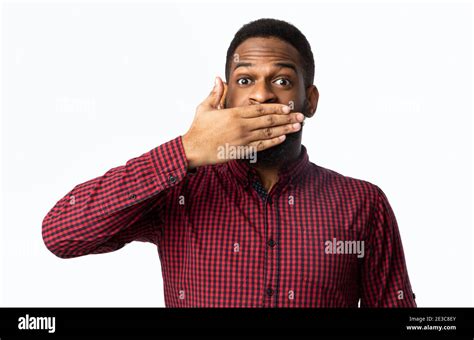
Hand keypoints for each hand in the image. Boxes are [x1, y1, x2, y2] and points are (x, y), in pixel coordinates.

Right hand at [182, 77, 304, 168]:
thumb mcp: (205, 107)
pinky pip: (261, 145)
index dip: (276, 108)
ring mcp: (243, 139)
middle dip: (287, 118)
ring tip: (297, 127)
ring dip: (285, 129)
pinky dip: (273, 141)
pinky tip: (282, 138)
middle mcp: (242, 126)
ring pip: (268, 132)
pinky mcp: (241, 150)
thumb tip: (218, 77)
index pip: (260, 109)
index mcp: (234, 114)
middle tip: (301, 116)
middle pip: (269, 120)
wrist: (193, 149)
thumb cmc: (198, 128)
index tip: (287, 107)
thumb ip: (215, 93)